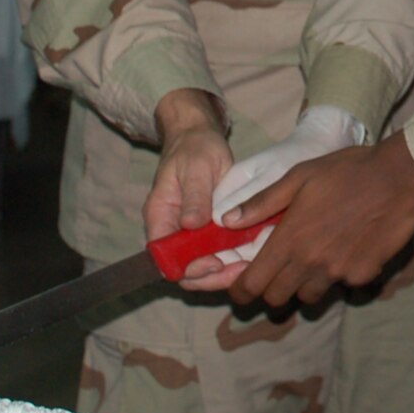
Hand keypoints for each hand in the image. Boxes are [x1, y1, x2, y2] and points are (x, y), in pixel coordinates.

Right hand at [142, 89, 238, 291]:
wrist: (200, 136)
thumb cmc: (194, 148)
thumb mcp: (196, 168)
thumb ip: (195, 196)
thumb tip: (192, 224)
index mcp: (160, 217)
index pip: (166, 257)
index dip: (188, 267)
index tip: (215, 263)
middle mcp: (172, 230)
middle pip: (185, 268)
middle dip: (211, 276)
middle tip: (241, 271)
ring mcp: (190, 232)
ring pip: (202, 265)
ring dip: (224, 271)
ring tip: (251, 267)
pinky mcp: (207, 229)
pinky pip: (217, 251)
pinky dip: (232, 257)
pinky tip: (252, 255)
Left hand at [179, 105, 366, 285]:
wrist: (399, 176)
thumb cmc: (347, 170)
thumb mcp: (300, 176)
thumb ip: (262, 202)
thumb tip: (227, 220)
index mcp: (290, 238)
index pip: (252, 285)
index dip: (241, 291)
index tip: (242, 287)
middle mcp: (311, 262)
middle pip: (277, 299)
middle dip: (271, 289)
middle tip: (278, 272)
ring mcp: (339, 272)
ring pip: (309, 296)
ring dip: (305, 285)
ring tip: (314, 259)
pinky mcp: (364, 275)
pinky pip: (343, 285)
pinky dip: (340, 275)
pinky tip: (348, 249)